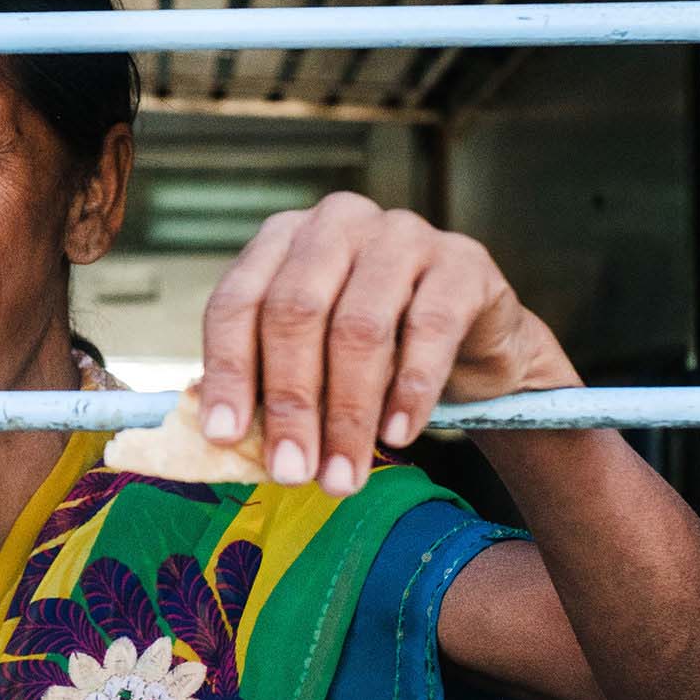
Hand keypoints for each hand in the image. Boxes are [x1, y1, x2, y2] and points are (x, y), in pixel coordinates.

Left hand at [198, 192, 579, 496]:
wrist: (475, 339)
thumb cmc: (374, 350)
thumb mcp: (312, 358)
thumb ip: (267, 383)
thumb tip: (223, 440)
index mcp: (281, 239)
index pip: (237, 302)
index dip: (228, 371)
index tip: (223, 436)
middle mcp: (335, 224)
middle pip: (295, 313)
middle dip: (290, 403)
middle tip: (290, 471)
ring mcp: (401, 234)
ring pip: (359, 327)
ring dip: (348, 414)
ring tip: (342, 475)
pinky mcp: (462, 261)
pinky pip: (430, 328)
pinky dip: (410, 391)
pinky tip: (397, 436)